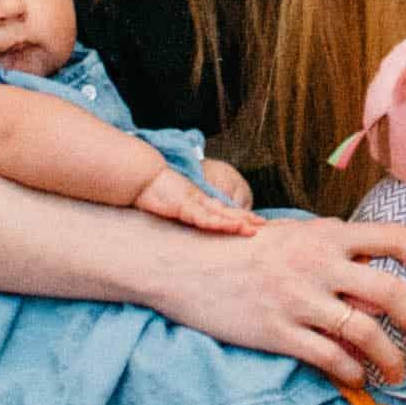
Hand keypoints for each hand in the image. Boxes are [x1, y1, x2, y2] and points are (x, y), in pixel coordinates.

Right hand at [137, 151, 255, 235]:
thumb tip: (188, 216)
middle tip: (263, 224)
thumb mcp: (172, 204)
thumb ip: (183, 210)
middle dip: (244, 218)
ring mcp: (192, 202)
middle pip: (226, 211)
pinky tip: (227, 226)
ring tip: (252, 228)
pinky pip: (202, 217)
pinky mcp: (183, 206)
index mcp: (197, 200)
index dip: (238, 214)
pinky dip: (215, 222)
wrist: (142, 176)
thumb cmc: (154, 190)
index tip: (254, 221)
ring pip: (219, 215)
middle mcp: (199, 200)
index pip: (222, 209)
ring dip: (236, 222)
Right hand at [146, 208, 405, 384]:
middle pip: (392, 294)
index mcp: (327, 234)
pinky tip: (358, 378)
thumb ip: (335, 248)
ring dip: (392, 358)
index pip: (398, 238)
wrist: (184, 265)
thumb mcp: (294, 234)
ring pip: (366, 333)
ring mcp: (298, 300)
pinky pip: (331, 358)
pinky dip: (354, 372)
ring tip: (397, 371)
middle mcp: (318, 264)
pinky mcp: (278, 333)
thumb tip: (379, 271)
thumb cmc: (241, 250)